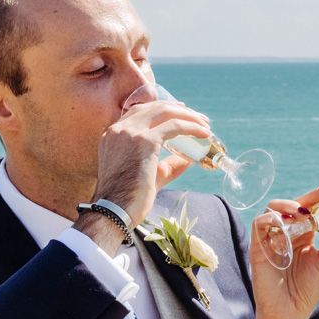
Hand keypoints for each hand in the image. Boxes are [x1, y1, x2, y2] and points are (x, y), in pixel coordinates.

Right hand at [84, 99, 213, 233]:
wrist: (115, 211)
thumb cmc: (128, 199)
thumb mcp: (148, 175)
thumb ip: (166, 165)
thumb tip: (187, 160)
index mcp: (113, 135)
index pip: (141, 112)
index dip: (163, 109)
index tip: (181, 112)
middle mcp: (119, 129)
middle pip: (155, 107)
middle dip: (181, 110)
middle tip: (200, 119)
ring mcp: (131, 132)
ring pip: (166, 111)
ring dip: (189, 116)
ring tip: (205, 125)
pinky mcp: (144, 140)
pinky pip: (174, 125)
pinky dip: (191, 127)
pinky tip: (204, 134)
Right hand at [247, 175, 318, 318]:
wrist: (288, 316)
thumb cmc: (304, 291)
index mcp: (306, 234)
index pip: (315, 208)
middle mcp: (288, 232)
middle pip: (297, 204)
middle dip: (313, 194)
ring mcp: (272, 239)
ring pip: (275, 209)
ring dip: (290, 205)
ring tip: (304, 211)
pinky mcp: (258, 248)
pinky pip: (260, 225)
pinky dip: (271, 219)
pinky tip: (286, 222)